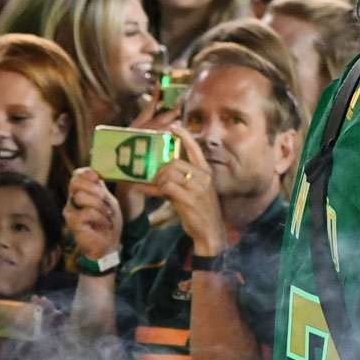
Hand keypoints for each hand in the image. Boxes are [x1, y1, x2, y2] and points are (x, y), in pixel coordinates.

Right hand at [66, 167, 122, 259]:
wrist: (109, 244)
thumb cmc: (108, 222)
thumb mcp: (108, 200)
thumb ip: (101, 187)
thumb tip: (97, 172)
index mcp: (80, 193)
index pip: (76, 175)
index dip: (86, 173)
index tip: (98, 177)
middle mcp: (72, 201)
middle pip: (74, 182)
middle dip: (93, 187)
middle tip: (104, 197)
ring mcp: (71, 212)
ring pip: (80, 197)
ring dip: (99, 204)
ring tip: (107, 213)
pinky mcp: (73, 224)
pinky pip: (86, 213)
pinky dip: (100, 217)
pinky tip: (106, 223)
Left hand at [149, 123, 224, 255]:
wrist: (211, 232)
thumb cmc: (201, 211)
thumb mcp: (196, 192)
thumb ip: (181, 180)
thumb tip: (159, 175)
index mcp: (206, 172)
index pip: (196, 149)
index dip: (184, 136)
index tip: (174, 126)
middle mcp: (203, 177)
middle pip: (175, 163)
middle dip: (160, 170)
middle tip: (153, 178)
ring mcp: (197, 188)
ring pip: (169, 174)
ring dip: (157, 181)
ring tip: (154, 188)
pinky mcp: (189, 200)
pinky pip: (166, 188)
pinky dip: (154, 189)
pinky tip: (147, 190)